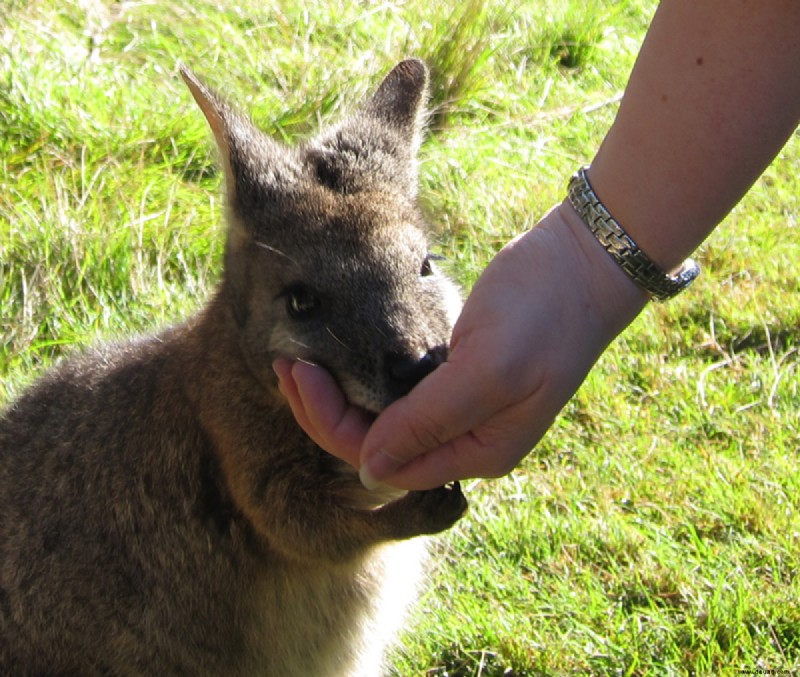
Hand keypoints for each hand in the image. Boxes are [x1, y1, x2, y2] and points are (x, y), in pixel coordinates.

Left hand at [274, 201, 647, 489]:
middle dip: (326, 411)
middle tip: (286, 364)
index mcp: (478, 451)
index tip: (298, 372)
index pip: (385, 459)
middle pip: (377, 443)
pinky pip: (399, 390)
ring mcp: (462, 408)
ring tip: (297, 359)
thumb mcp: (489, 370)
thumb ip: (429, 423)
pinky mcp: (457, 374)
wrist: (583, 263)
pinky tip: (337, 356)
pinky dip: (365, 376)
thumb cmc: (544, 314)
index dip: (332, 424)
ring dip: (340, 393)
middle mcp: (466, 439)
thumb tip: (367, 470)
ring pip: (384, 417)